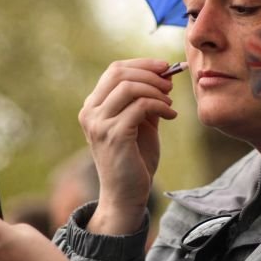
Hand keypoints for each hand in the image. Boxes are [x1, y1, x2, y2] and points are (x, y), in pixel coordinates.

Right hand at [78, 59, 177, 234]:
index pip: (115, 70)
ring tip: (169, 104)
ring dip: (156, 91)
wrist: (126, 195)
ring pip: (129, 87)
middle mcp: (90, 112)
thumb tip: (164, 75)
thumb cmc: (134, 159)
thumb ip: (146, 100)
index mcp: (93, 106)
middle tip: (170, 84)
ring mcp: (99, 124)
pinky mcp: (114, 135)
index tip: (165, 67)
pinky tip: (171, 115)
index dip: (142, 64)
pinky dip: (160, 106)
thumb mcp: (141, 124)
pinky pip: (140, 107)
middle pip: (119, 73)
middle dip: (150, 74)